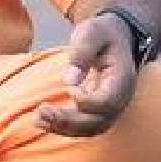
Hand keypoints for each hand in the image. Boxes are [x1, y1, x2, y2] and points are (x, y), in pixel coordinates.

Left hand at [35, 14, 135, 137]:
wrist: (115, 38)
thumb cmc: (102, 34)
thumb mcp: (92, 32)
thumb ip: (82, 52)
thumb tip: (69, 79)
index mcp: (122, 79)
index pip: (109, 102)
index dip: (88, 102)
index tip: (70, 88)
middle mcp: (120, 98)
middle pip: (98, 122)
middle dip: (69, 121)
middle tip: (41, 111)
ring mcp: (110, 108)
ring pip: (90, 129)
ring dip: (63, 128)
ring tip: (38, 119)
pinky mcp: (98, 111)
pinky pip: (83, 127)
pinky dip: (64, 128)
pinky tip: (42, 120)